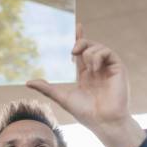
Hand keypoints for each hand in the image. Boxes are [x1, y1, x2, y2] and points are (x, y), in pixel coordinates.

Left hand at [26, 23, 144, 146]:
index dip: (80, 38)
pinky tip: (95, 69)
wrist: (103, 121)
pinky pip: (108, 52)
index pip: (83, 51)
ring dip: (89, 54)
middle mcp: (98, 69)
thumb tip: (27, 82)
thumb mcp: (62, 98)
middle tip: (72, 51)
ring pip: (98, 47)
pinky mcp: (118, 68)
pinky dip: (98, 57)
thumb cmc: (85, 113)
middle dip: (80, 41)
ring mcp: (108, 68)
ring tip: (89, 69)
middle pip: (89, 45)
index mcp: (86, 74)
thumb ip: (47, 88)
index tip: (78, 26)